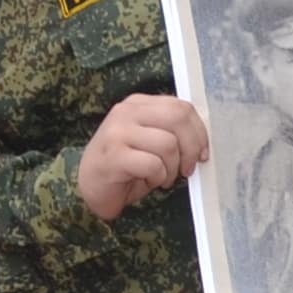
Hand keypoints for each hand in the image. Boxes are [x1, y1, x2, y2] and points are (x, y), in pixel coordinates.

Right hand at [76, 93, 210, 220]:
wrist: (89, 188)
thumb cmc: (124, 167)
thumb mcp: (149, 141)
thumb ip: (171, 132)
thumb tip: (202, 142)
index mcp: (137, 103)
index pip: (181, 107)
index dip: (199, 132)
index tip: (202, 153)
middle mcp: (126, 112)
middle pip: (178, 118)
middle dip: (191, 148)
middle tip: (187, 169)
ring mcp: (117, 132)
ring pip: (168, 144)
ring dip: (171, 169)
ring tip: (160, 177)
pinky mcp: (114, 155)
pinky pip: (153, 165)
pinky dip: (157, 178)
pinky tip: (147, 181)